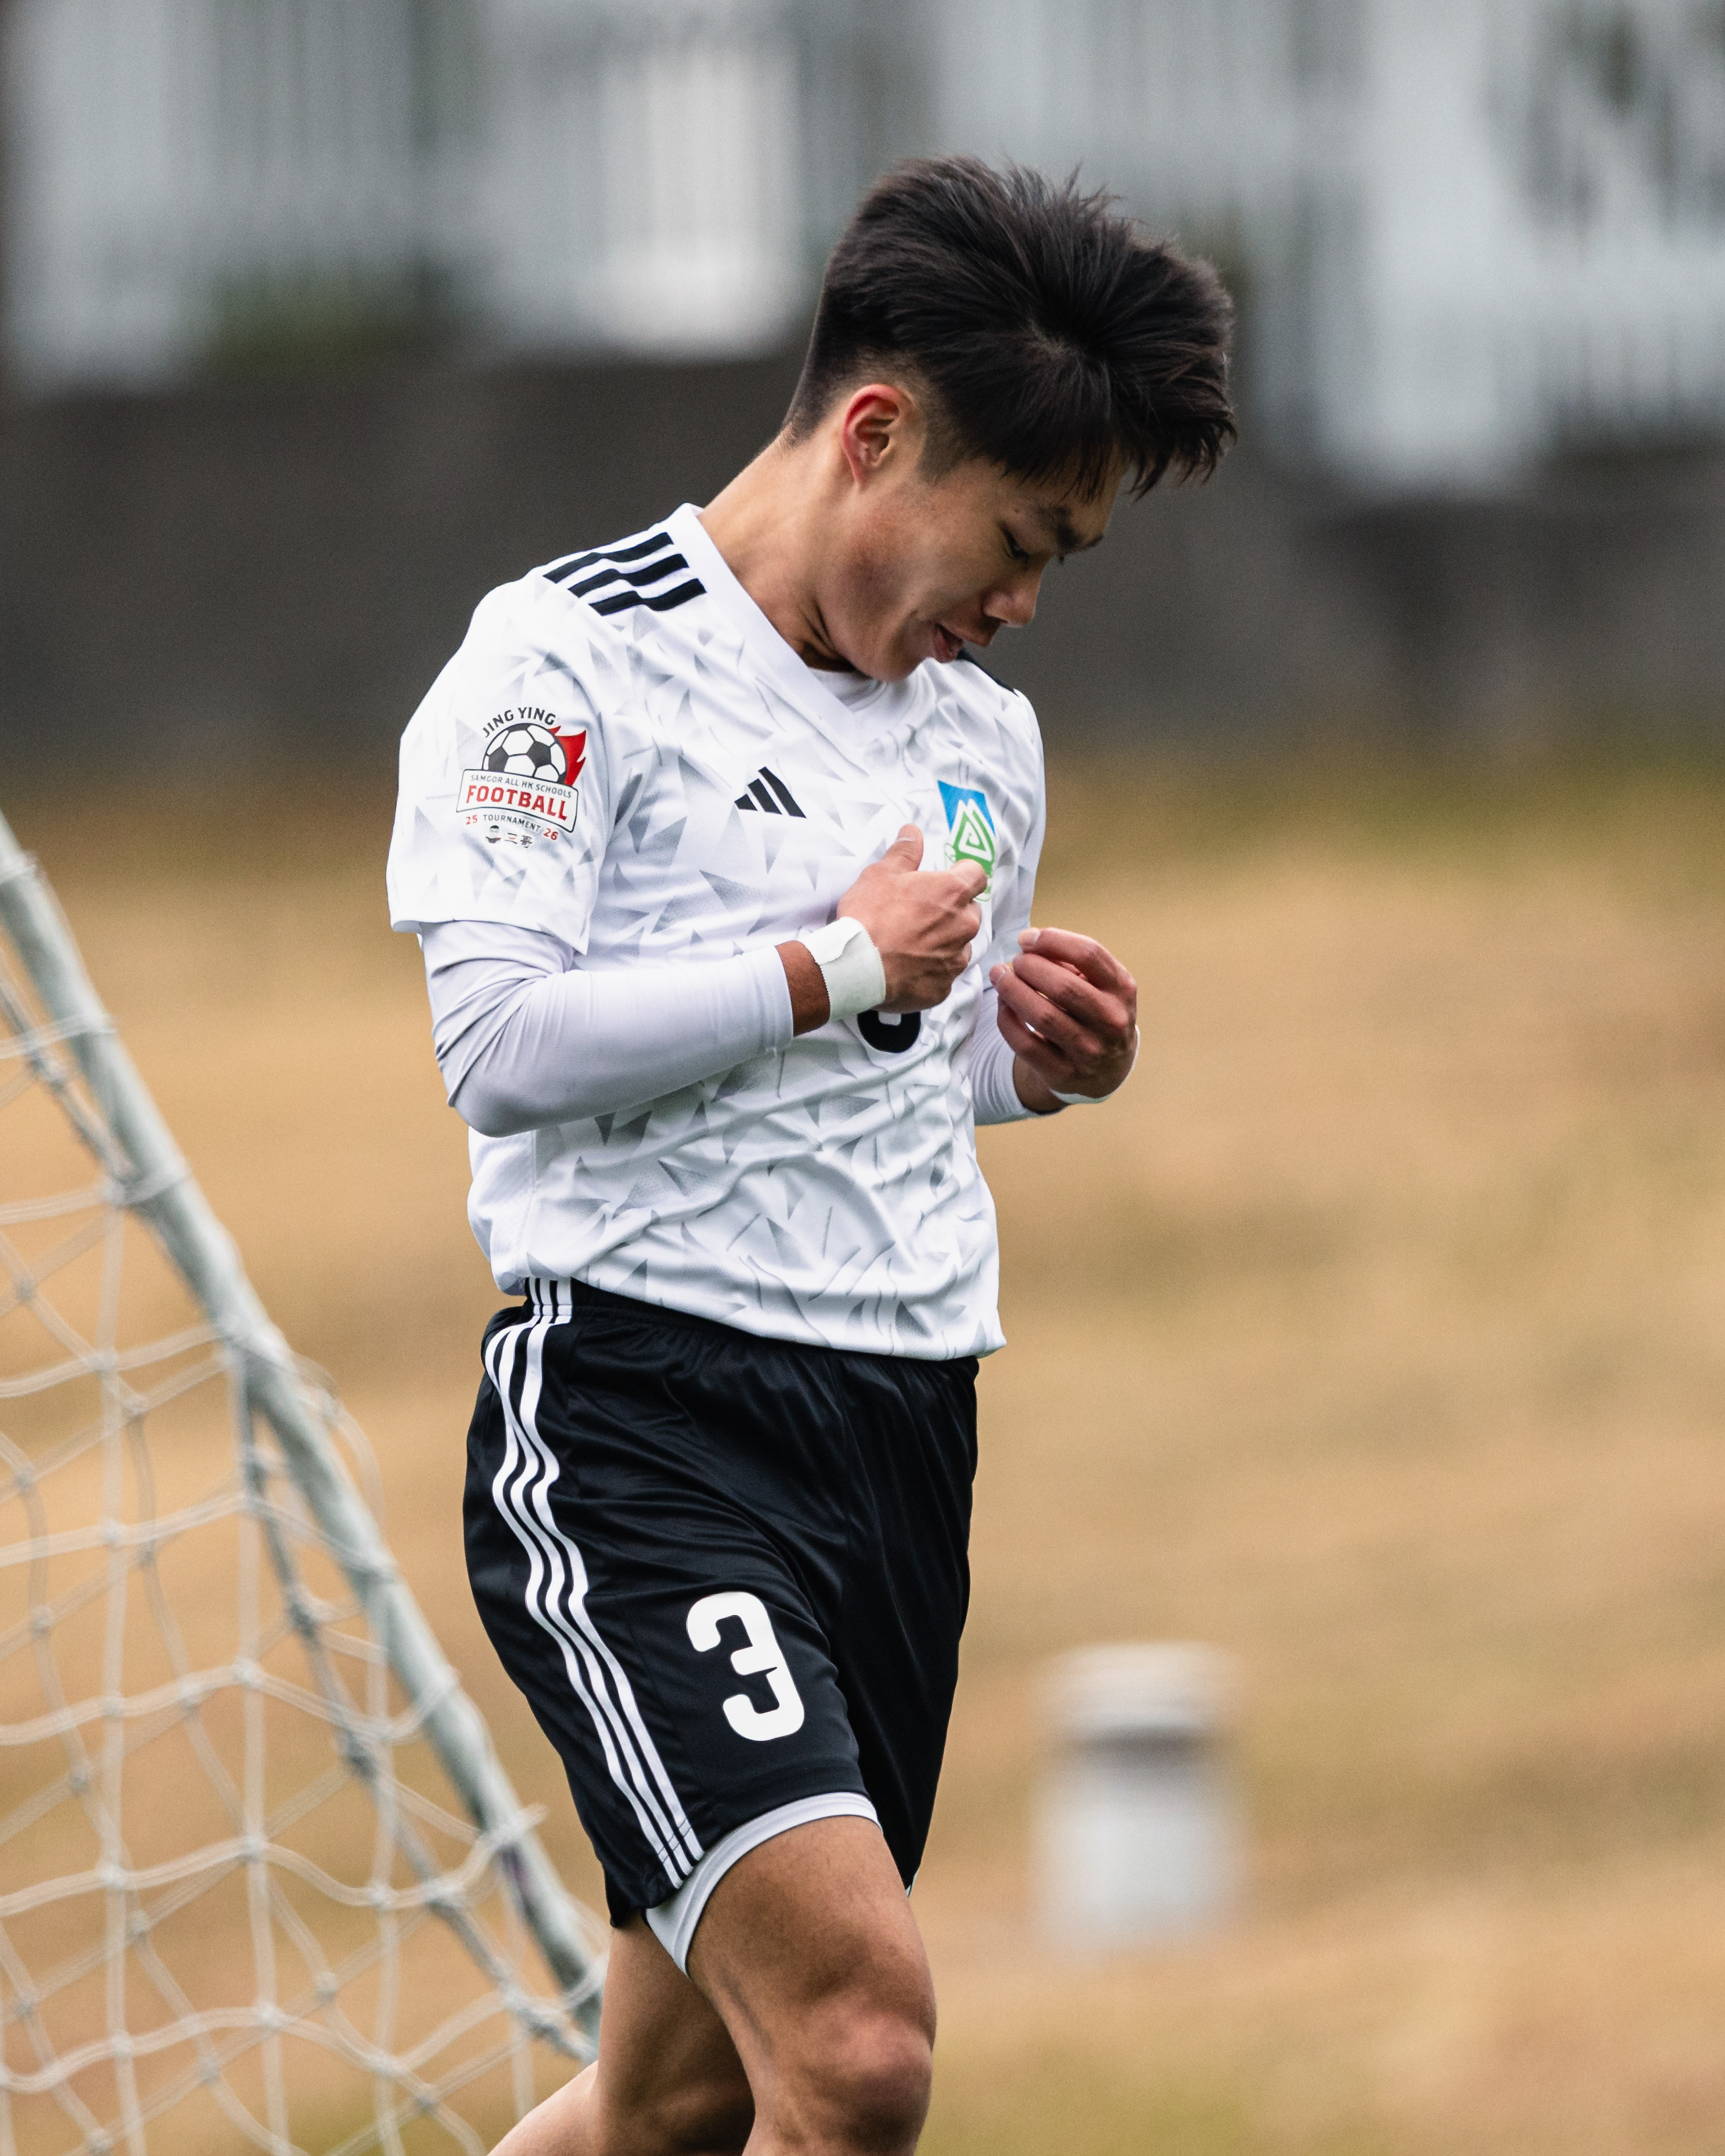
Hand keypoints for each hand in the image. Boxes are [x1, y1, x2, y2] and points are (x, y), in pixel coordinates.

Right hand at [837, 825, 985, 1013]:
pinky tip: (908, 966)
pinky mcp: (944, 986)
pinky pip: (944, 974)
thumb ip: (904, 853)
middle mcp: (963, 925)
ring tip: (912, 942)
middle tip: (920, 913)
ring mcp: (955, 958)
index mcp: (953, 892)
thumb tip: (913, 832)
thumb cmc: (870, 915)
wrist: (857, 966)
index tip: (946, 879)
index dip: (962, 874)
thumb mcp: (881, 874)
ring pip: (959, 944)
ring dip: (944, 941)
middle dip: (951, 910)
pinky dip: (931, 969)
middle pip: (969, 911)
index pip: (977, 875)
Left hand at [991, 927, 1137, 1108]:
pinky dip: (1007, 1020)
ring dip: (1013, 991)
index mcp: (1122, 990)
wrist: (1108, 1071)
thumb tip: (1029, 941)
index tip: (1027, 938)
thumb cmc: (1097, 1013)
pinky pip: (1026, 1044)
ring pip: (1043, 1016)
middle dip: (1030, 967)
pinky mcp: (1063, 1074)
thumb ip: (1072, 961)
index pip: (1089, 954)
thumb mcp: (1100, 985)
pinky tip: (1003, 1005)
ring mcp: (1089, 1051)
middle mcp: (1111, 1021)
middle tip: (1014, 962)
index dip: (1052, 940)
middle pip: (1064, 987)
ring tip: (1000, 976)